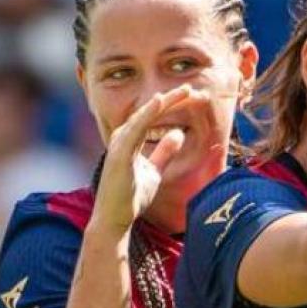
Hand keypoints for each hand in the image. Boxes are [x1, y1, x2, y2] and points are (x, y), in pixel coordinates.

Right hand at [92, 87, 192, 234]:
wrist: (115, 219)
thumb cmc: (130, 196)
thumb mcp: (154, 171)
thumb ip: (164, 152)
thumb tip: (178, 133)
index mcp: (129, 140)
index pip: (152, 116)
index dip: (172, 104)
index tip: (192, 95)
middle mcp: (122, 137)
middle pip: (149, 112)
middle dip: (171, 99)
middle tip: (191, 88)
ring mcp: (119, 144)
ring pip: (144, 116)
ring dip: (164, 102)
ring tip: (183, 91)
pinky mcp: (120, 153)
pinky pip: (136, 128)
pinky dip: (148, 113)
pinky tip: (160, 101)